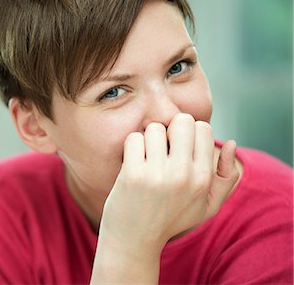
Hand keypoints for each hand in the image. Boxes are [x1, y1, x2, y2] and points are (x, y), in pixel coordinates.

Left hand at [99, 113, 239, 254]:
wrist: (134, 242)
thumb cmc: (170, 220)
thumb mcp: (206, 206)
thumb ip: (226, 177)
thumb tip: (231, 143)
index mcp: (203, 178)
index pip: (203, 128)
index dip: (188, 133)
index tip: (178, 148)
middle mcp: (183, 175)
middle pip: (181, 121)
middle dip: (170, 129)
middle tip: (161, 148)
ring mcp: (157, 175)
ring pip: (154, 128)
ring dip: (148, 139)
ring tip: (146, 158)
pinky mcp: (133, 175)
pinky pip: (134, 139)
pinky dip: (131, 147)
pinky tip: (132, 163)